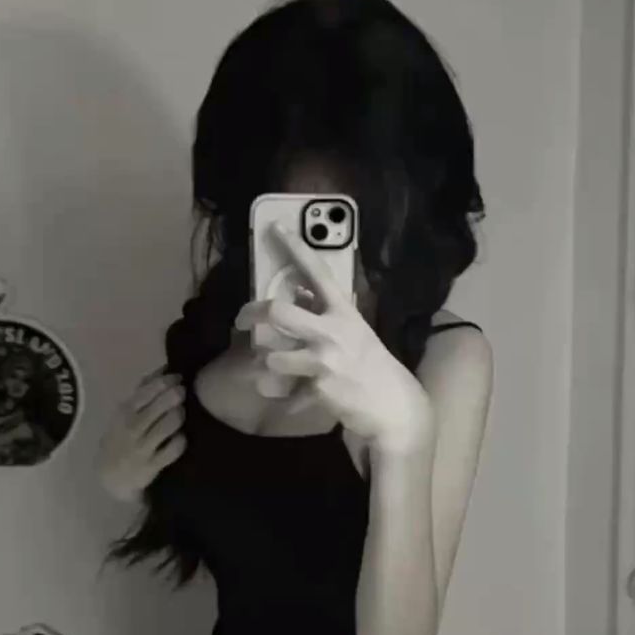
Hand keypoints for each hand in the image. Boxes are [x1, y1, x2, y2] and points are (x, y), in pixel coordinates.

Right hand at [97, 370, 185, 501]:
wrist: (111, 476)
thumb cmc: (122, 437)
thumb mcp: (124, 414)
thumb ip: (142, 392)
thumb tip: (164, 369)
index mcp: (124, 412)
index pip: (146, 391)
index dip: (164, 382)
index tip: (178, 378)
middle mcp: (132, 428)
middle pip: (159, 407)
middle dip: (174, 396)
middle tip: (183, 393)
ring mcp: (142, 447)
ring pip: (167, 426)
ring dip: (178, 416)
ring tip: (182, 414)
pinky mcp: (152, 465)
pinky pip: (172, 450)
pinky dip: (180, 441)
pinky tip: (181, 437)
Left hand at [235, 224, 433, 449]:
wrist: (392, 405)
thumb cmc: (370, 365)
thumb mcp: (352, 330)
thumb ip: (324, 312)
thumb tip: (298, 292)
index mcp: (343, 311)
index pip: (317, 272)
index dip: (294, 248)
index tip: (274, 228)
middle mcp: (332, 331)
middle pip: (278, 312)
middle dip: (251, 313)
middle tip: (242, 321)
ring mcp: (325, 361)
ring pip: (271, 356)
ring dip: (263, 364)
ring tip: (268, 368)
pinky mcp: (319, 389)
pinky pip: (283, 393)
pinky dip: (281, 398)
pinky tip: (289, 397)